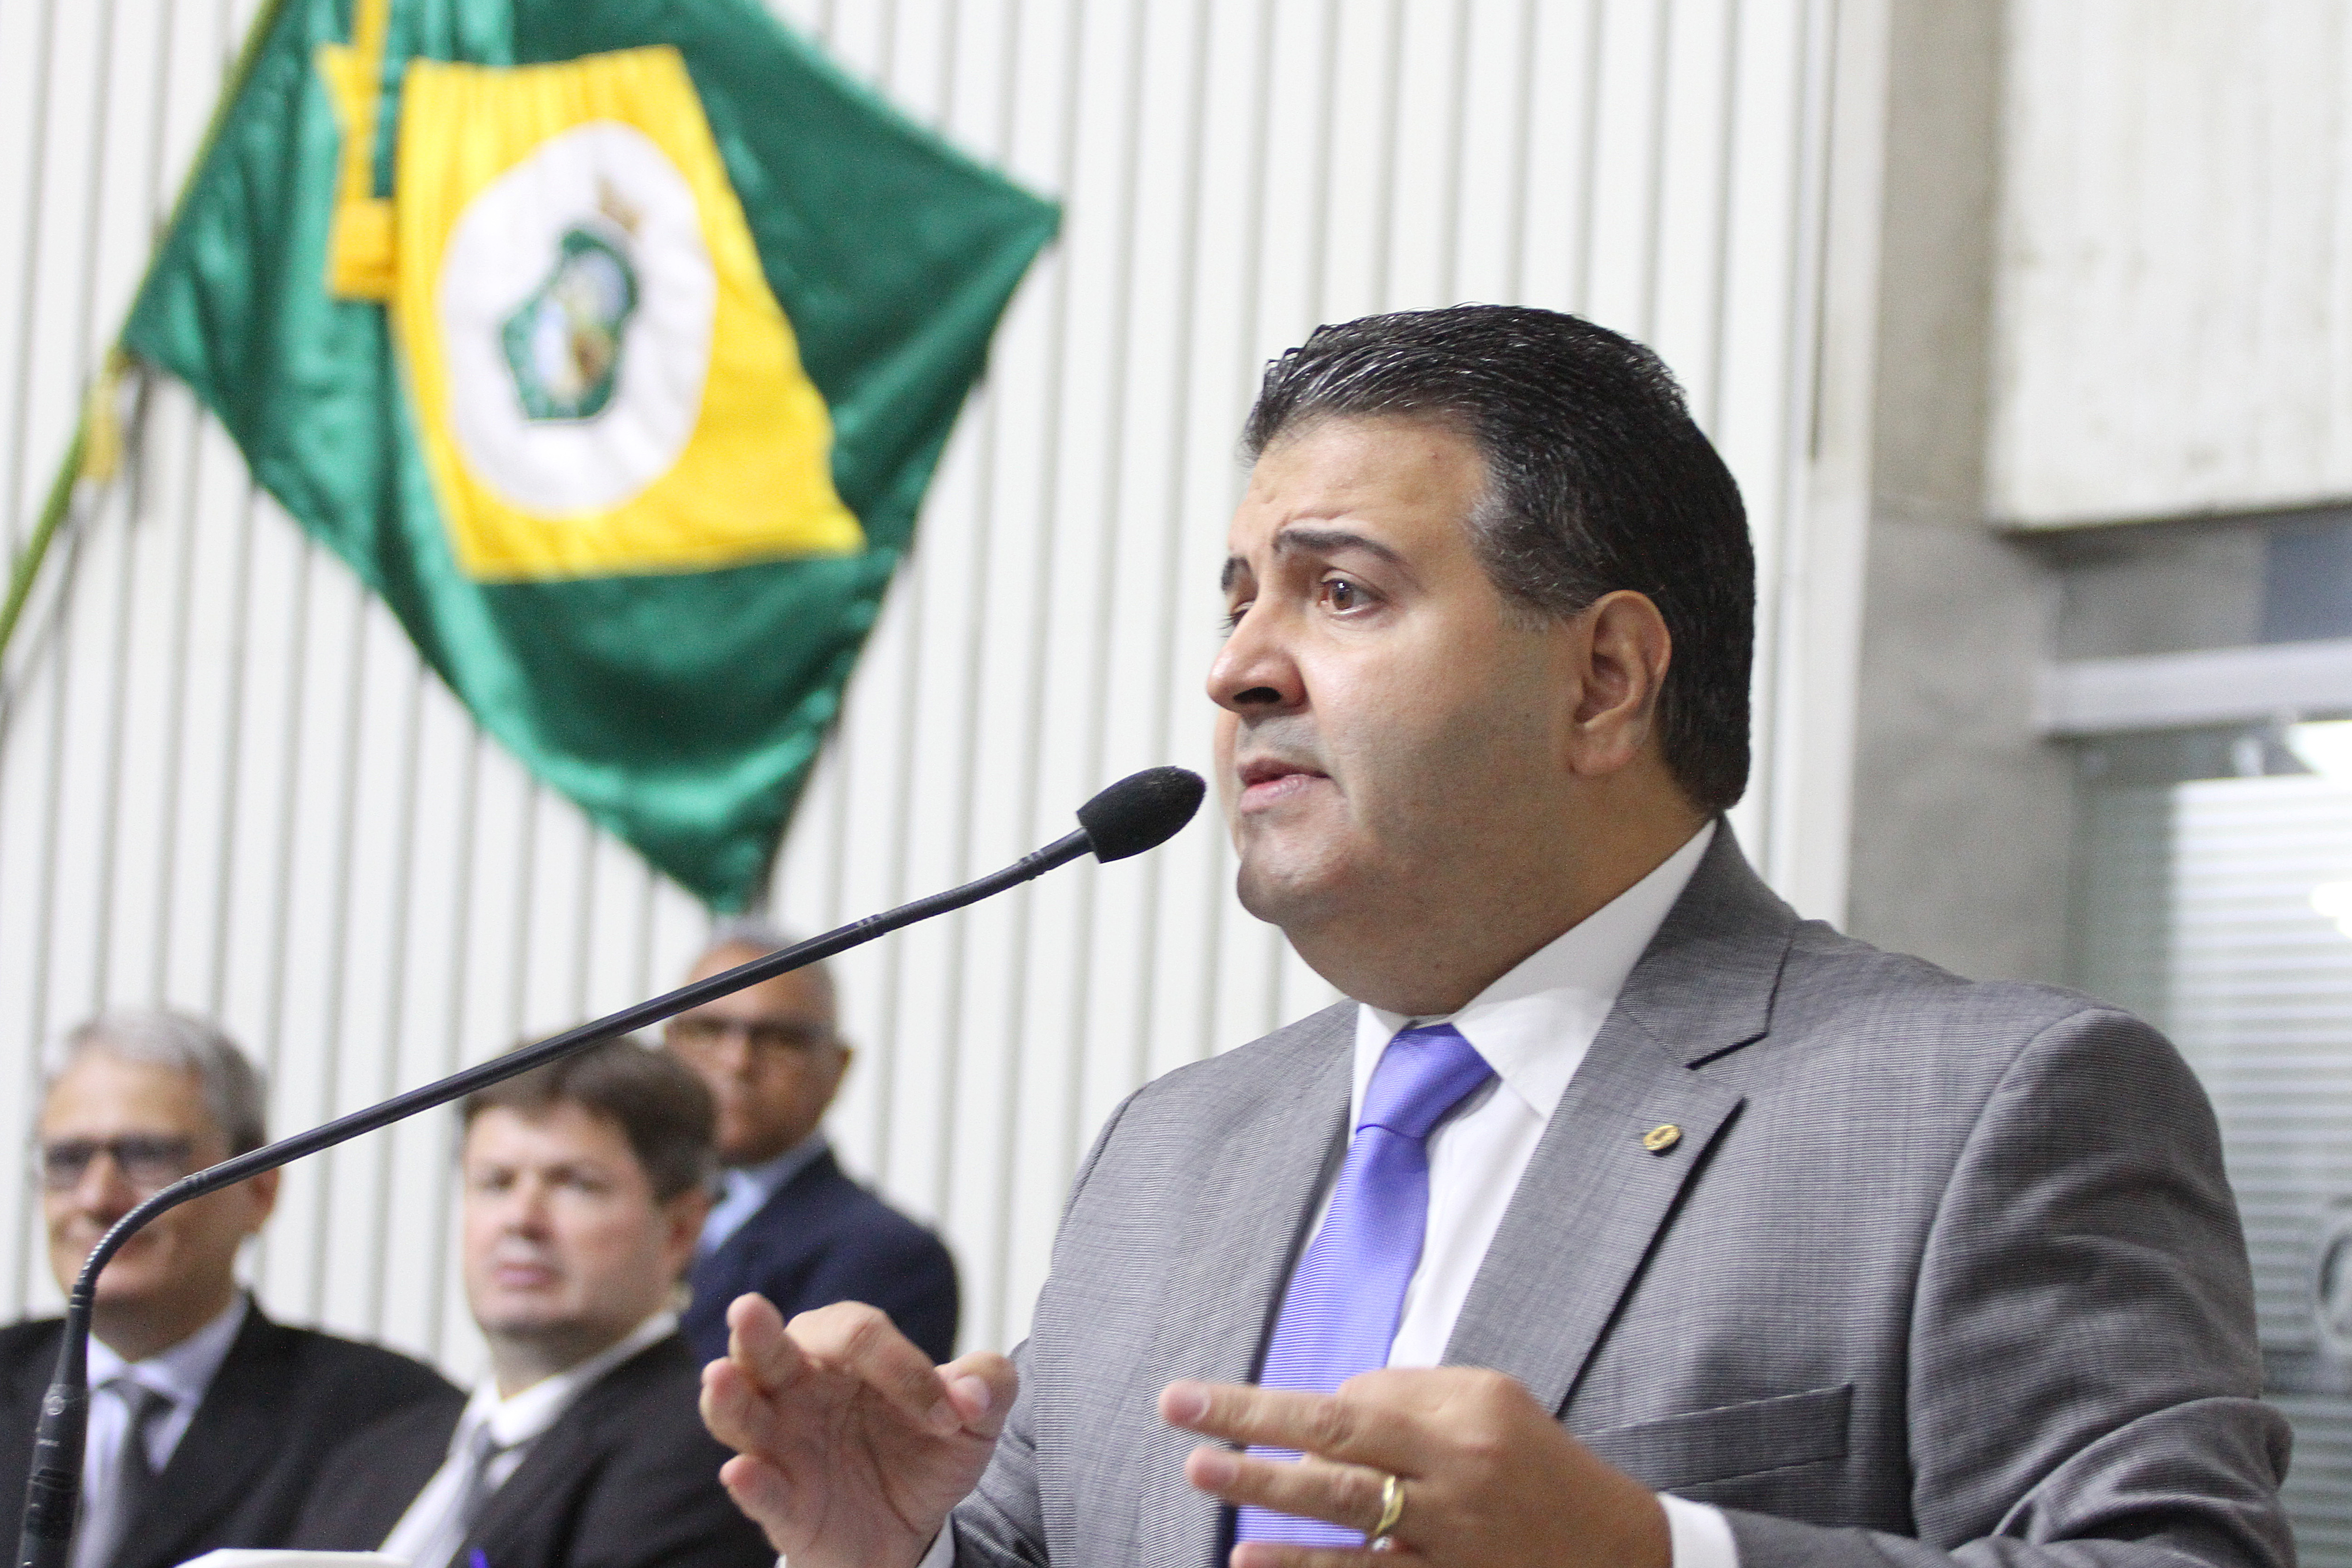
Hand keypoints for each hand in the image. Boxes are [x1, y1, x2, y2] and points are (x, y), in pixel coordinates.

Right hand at [701, 1294, 1015, 1567]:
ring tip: (720, 1378)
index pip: (860, 1335)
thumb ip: (987, 1385)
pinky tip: (742, 1471)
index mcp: (844, 1354)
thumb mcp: (974, 1417)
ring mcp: (782, 1446)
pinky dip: (749, 1481)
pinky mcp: (781, 1503)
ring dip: (729, 1398)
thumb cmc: (927, 1451)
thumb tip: (971, 1393)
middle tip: (747, 1309)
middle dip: (756, 1329)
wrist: (915, 1529)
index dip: (906, 1367)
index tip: (950, 1414)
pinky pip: (758, 1487)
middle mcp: (799, 1389)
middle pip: (766, 1350)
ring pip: (740, 1414)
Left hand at [1160, 1367, 1669, 1567]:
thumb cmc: (1541, 1466)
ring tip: (1199, 1471)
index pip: (1361, 1399)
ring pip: (1346, 1508)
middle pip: (1340, 1435)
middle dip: (1252, 1419)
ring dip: (1265, 1489)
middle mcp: (1457, 1469)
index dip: (1296, 1406)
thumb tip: (1330, 1404)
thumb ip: (1414, 1395)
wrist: (1619, 1550)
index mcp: (1466, 1415)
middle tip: (1179, 1406)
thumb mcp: (1494, 1403)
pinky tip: (1250, 1558)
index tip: (1228, 1404)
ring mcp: (1452, 1535)